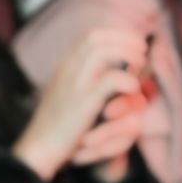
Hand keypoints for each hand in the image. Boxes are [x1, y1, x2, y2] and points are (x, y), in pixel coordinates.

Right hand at [14, 28, 147, 180]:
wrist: (39, 147)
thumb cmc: (58, 126)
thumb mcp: (68, 95)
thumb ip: (87, 81)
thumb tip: (116, 72)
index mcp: (64, 66)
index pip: (90, 36)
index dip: (116, 35)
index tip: (134, 44)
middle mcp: (67, 69)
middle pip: (96, 38)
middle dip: (125, 39)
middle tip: (142, 53)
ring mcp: (74, 84)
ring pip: (101, 50)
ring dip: (127, 53)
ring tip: (139, 65)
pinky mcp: (83, 102)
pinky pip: (110, 80)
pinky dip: (128, 79)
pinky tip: (133, 88)